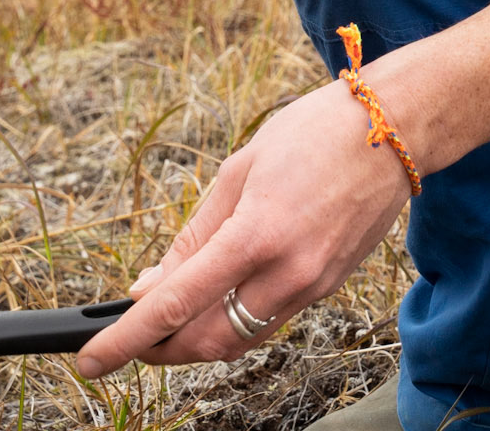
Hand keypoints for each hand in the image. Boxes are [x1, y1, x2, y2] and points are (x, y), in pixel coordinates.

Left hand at [77, 77, 411, 374]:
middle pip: (207, 341)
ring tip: (169, 318)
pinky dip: (235, 318)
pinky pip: (270, 319)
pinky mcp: (329, 287)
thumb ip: (196, 233)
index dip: (128, 338)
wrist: (396, 130)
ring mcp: (313, 285)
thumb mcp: (243, 166)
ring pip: (239, 339)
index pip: (177, 303)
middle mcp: (288, 271)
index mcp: (257, 233)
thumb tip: (153, 286)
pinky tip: (220, 295)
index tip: (92, 359)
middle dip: (160, 349)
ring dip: (196, 339)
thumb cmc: (316, 132)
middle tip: (129, 338)